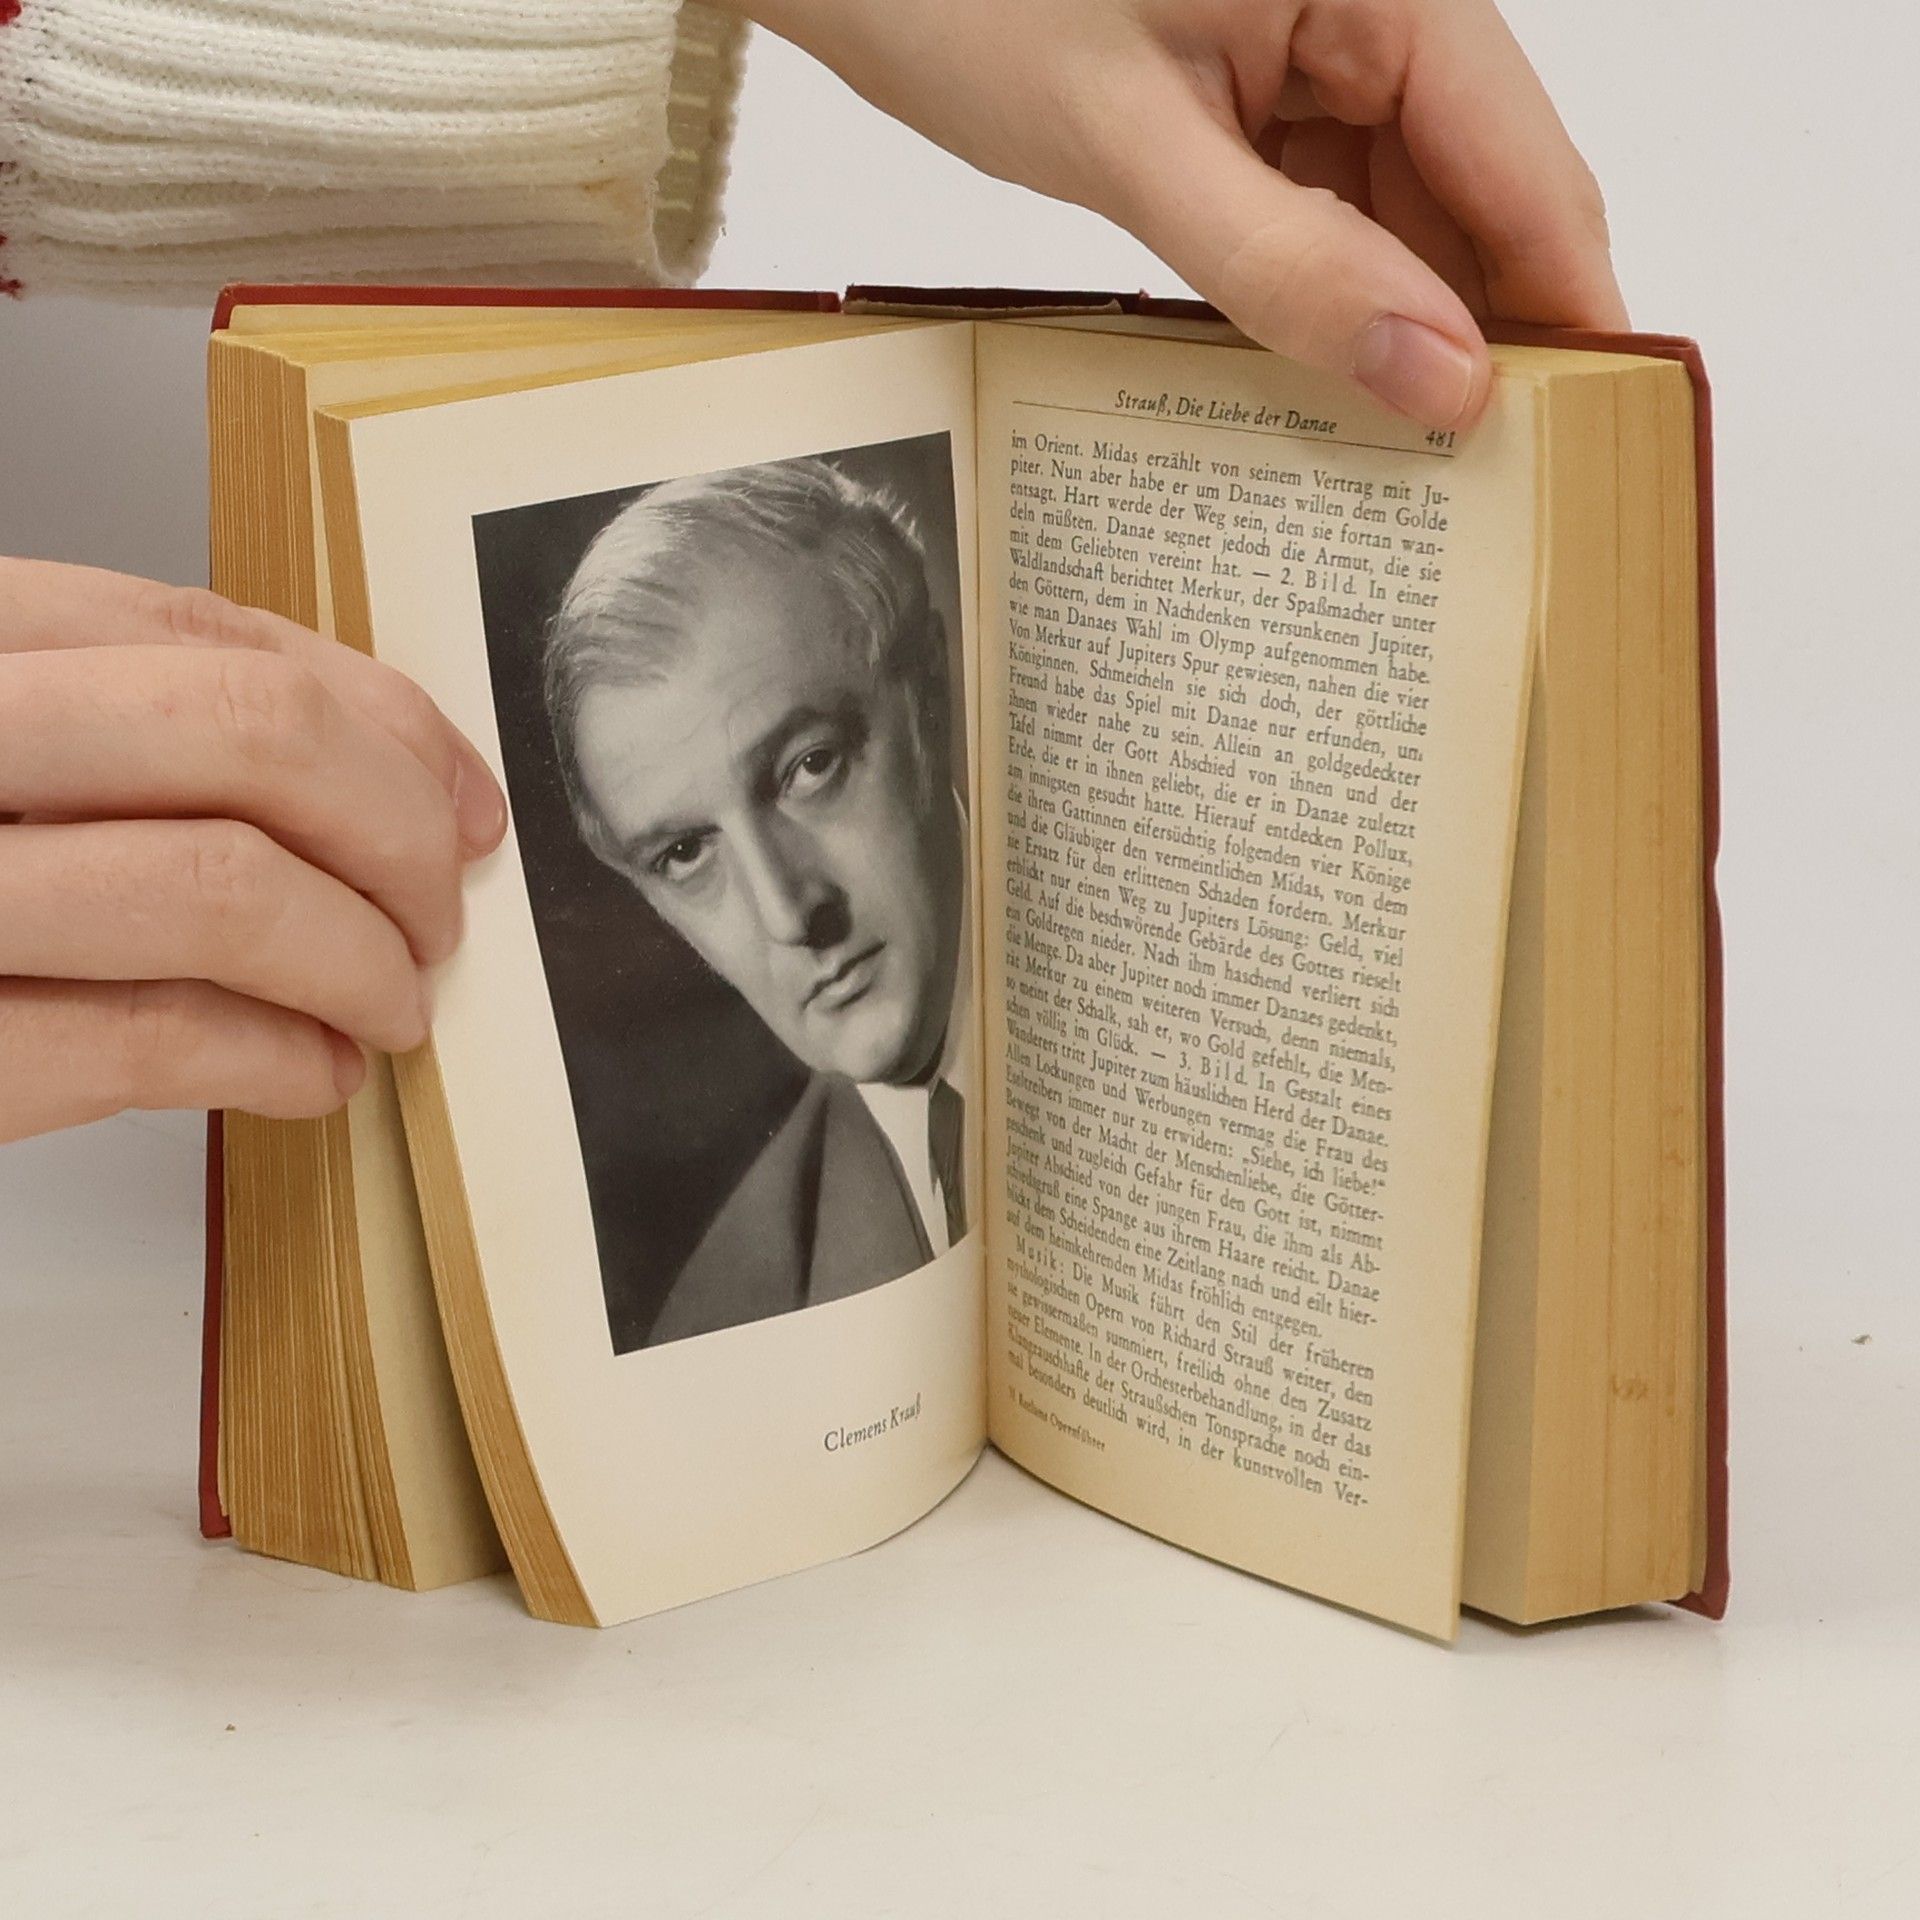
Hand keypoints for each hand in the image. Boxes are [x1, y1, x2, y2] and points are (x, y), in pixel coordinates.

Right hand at [0, 559, 506, 1143]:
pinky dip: (280, 1057)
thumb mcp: (7, 753)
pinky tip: (315, 1073)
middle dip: (392, 833)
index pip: (207, 635)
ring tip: (388, 1006)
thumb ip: (146, 725)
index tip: (458, 803)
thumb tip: (408, 773)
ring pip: (219, 887)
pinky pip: (154, 1036)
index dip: (380, 722)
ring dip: (359, 961)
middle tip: (433, 914)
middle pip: (246, 734)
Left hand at [734, 0, 1625, 427]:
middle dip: (1480, 335)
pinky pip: (1330, 211)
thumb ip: (1288, 265)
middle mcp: (1374, 7)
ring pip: (1407, 214)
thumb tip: (1438, 379)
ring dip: (1402, 328)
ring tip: (1405, 461)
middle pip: (1480, 195)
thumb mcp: (1134, 144)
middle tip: (1489, 490)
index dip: (1566, 306)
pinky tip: (1323, 386)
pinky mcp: (1258, 98)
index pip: (1527, 162)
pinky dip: (1328, 298)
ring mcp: (1317, 54)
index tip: (1591, 436)